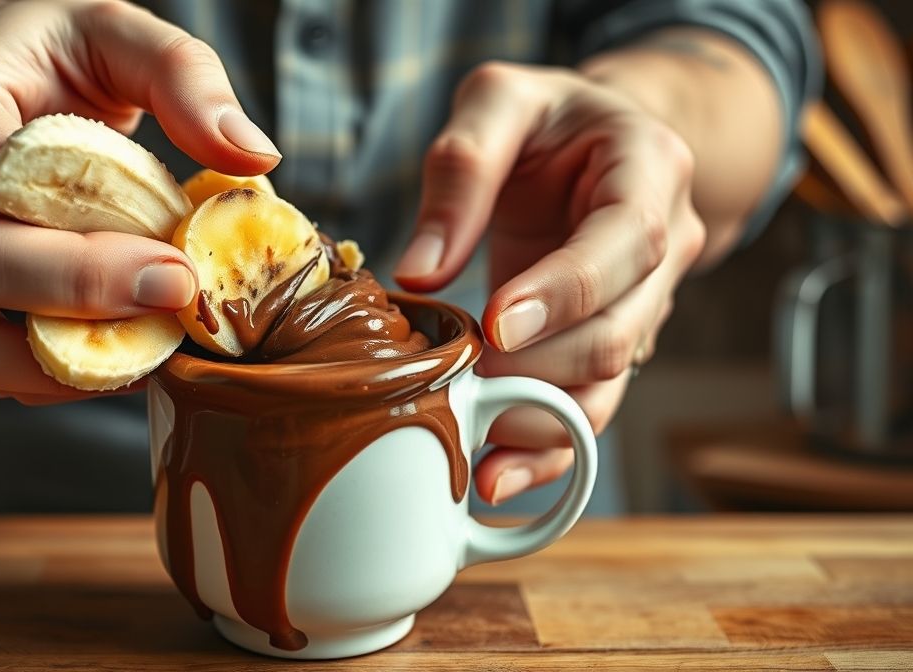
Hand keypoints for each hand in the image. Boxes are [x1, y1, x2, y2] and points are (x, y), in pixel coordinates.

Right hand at [0, 0, 279, 403]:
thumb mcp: (117, 33)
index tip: (173, 261)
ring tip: (150, 346)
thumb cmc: (50, 58)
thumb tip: (252, 155)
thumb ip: (184, 76)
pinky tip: (117, 354)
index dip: (80, 233)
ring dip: (60, 362)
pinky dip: (47, 377)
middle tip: (172, 300)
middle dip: (80, 299)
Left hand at [395, 63, 705, 503]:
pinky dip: (547, 444)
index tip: (495, 328)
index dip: (564, 293)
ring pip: (609, 383)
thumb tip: (422, 271)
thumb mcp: (498, 101)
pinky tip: (499, 474)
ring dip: (543, 426)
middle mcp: (665, 244)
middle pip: (619, 329)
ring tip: (478, 460)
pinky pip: (590, 401)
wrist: (591, 138)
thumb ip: (461, 170)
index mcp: (650, 170)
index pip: (623, 242)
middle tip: (460, 386)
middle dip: (539, 370)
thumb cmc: (545, 117)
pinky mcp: (611, 339)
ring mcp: (645, 302)